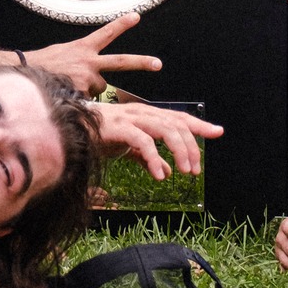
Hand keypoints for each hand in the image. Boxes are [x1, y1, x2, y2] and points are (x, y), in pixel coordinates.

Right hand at [24, 11, 161, 92]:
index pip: (106, 33)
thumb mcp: (64, 54)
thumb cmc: (43, 65)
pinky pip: (88, 100)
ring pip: (100, 87)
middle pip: (120, 61)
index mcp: (83, 48)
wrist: (22, 74)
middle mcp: (87, 60)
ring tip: (70, 85)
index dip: (122, 24)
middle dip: (141, 63)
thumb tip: (97, 77)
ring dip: (90, 89)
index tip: (136, 15)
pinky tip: (66, 94)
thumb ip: (83, 62)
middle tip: (158, 64)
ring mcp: (85, 76)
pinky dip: (80, 99)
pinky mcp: (81, 92)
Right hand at [89, 100, 220, 180]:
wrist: (70, 129)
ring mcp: (131, 119)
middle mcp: (142, 112)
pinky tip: (159, 174)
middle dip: (191, 146)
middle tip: (195, 169)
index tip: (218, 131)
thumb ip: (147, 158)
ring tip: (185, 170)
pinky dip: (154, 158)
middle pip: (176, 124)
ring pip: (165, 129)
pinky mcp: (119, 129)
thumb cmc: (99, 135)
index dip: (199, 124)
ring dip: (180, 150)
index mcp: (146, 115)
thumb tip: (165, 171)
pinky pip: (143, 142)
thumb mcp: (129, 148)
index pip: (178, 117)